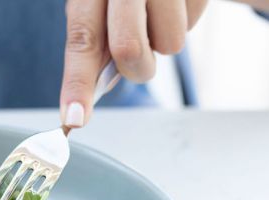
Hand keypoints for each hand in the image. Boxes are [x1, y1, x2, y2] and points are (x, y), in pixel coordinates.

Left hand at [60, 0, 207, 127]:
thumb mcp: (103, 5)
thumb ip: (96, 43)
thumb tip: (90, 96)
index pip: (81, 39)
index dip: (77, 83)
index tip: (75, 119)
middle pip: (128, 49)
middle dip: (136, 67)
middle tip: (141, 54)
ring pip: (169, 44)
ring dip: (163, 42)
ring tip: (158, 14)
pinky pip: (192, 23)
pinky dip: (184, 21)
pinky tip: (175, 0)